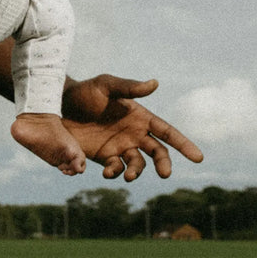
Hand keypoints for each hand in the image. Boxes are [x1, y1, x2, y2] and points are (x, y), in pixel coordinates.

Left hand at [61, 75, 203, 179]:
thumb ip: (129, 87)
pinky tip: (108, 172)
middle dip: (164, 164)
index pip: (166, 132)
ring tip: (129, 174)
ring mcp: (119, 147)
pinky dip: (116, 173)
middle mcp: (133, 134)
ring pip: (138, 165)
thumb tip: (155, 83)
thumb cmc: (84, 91)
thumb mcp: (106, 85)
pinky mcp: (104, 157)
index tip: (198, 157)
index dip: (183, 144)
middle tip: (164, 173)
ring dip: (137, 172)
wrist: (57, 104)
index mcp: (139, 116)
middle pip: (158, 153)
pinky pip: (116, 169)